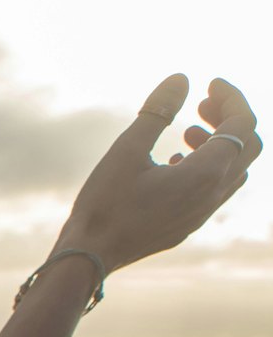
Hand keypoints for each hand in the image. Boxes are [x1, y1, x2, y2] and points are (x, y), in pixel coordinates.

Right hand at [53, 75, 258, 272]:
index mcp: (205, 173)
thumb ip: (157, 111)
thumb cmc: (104, 204)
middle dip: (230, 118)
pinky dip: (209, 167)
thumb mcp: (126, 149)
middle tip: (202, 103)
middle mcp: (213, 195)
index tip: (208, 84)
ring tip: (188, 132)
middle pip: (247, 145)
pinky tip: (176, 162)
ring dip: (220, 144)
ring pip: (235, 170)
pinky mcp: (188, 226)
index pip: (242, 124)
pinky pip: (215, 190)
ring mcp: (202, 214)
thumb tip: (181, 78)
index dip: (231, 97)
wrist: (88, 257)